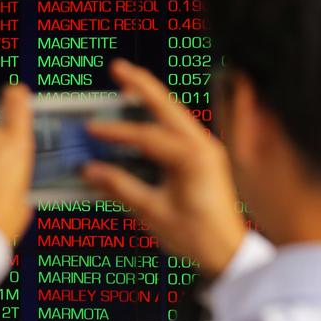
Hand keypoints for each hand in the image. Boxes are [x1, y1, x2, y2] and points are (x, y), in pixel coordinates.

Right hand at [83, 59, 245, 277]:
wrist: (229, 254)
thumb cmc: (197, 236)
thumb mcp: (154, 212)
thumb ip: (120, 187)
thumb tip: (90, 170)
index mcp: (193, 158)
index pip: (147, 136)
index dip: (116, 131)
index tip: (90, 127)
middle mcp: (203, 146)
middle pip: (167, 107)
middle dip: (140, 84)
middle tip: (116, 67)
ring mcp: (205, 150)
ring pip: (173, 113)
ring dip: (150, 97)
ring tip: (126, 81)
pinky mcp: (202, 157)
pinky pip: (176, 128)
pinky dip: (157, 116)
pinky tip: (141, 111)